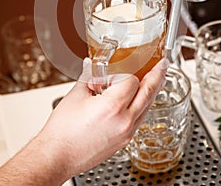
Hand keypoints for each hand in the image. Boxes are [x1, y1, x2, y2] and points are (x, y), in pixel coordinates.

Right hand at [37, 58, 167, 183]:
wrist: (57, 156)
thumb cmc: (63, 132)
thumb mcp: (76, 96)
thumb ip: (88, 76)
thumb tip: (91, 64)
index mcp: (112, 106)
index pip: (132, 80)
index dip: (129, 70)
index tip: (127, 63)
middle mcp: (124, 121)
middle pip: (148, 93)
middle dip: (158, 76)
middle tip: (163, 64)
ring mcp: (126, 133)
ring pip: (147, 108)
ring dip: (153, 92)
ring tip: (157, 79)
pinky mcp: (125, 142)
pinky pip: (140, 119)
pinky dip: (143, 106)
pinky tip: (140, 100)